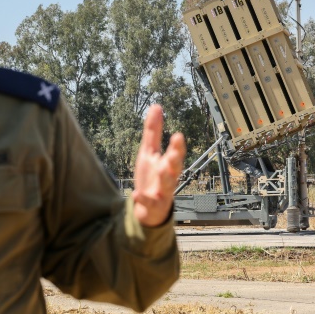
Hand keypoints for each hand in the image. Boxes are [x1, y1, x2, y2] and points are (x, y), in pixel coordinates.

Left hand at [132, 105, 185, 226]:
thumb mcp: (149, 152)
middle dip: (176, 158)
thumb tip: (157, 106)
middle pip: (175, 168)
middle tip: (176, 151)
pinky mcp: (152, 205)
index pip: (175, 153)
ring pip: (167, 185)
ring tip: (162, 169)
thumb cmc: (151, 176)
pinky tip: (136, 194)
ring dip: (166, 177)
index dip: (177, 145)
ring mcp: (161, 192)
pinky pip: (149, 202)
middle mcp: (168, 177)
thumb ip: (153, 131)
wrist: (148, 207)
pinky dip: (143, 198)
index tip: (178, 135)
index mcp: (167, 164)